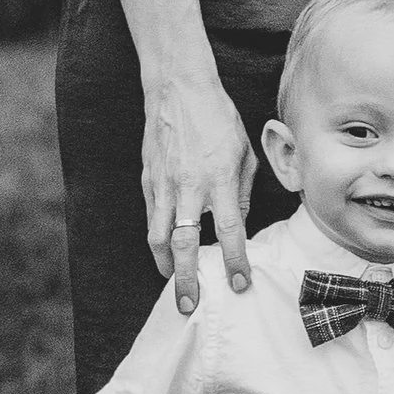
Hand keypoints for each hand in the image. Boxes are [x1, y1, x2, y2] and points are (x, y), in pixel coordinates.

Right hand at [140, 62, 253, 314]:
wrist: (178, 89)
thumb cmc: (218, 118)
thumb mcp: (244, 152)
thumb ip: (242, 191)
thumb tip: (236, 223)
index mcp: (220, 179)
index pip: (230, 231)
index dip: (234, 261)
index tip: (239, 284)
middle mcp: (190, 187)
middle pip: (186, 245)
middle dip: (187, 280)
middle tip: (190, 305)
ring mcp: (164, 185)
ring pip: (159, 237)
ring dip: (166, 266)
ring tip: (174, 283)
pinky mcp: (148, 180)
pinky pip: (151, 218)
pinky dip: (157, 240)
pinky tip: (164, 250)